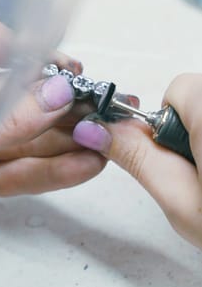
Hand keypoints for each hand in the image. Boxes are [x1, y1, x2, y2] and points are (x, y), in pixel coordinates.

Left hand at [0, 18, 105, 228]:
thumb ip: (1, 120)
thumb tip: (54, 94)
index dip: (22, 47)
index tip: (60, 64)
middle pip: (18, 98)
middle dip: (62, 103)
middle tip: (98, 106)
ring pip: (27, 139)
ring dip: (69, 142)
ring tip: (106, 140)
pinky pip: (24, 173)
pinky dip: (56, 172)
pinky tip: (87, 166)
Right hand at [73, 73, 201, 248]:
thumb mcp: (177, 197)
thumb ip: (136, 157)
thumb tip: (95, 129)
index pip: (177, 89)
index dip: (161, 122)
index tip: (163, 148)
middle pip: (190, 98)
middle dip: (178, 131)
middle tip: (190, 169)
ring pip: (201, 112)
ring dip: (195, 137)